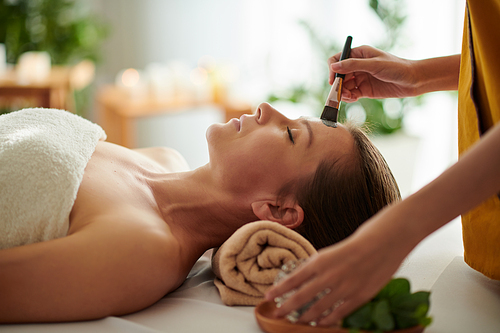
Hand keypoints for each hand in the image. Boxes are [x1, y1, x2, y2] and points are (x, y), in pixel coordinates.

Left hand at [265, 211, 413, 326]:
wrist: (385, 241)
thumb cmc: (358, 242)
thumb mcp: (332, 251)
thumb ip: (319, 266)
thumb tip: (303, 277)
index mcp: (320, 261)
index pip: (293, 279)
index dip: (279, 290)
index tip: (268, 296)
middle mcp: (329, 275)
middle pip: (301, 297)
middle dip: (286, 307)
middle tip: (276, 313)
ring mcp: (344, 288)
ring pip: (318, 308)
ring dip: (305, 317)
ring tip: (296, 321)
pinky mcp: (359, 296)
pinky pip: (339, 313)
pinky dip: (327, 320)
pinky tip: (320, 323)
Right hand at [328, 45, 417, 101]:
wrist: (413, 80)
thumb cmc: (396, 67)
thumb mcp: (374, 64)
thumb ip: (353, 65)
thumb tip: (334, 67)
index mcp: (359, 54)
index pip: (337, 59)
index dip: (333, 69)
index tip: (333, 80)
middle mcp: (358, 66)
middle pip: (339, 75)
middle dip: (337, 84)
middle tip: (340, 93)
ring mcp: (361, 78)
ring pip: (344, 86)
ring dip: (342, 92)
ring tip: (348, 97)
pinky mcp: (365, 90)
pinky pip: (351, 94)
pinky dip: (349, 98)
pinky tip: (353, 99)